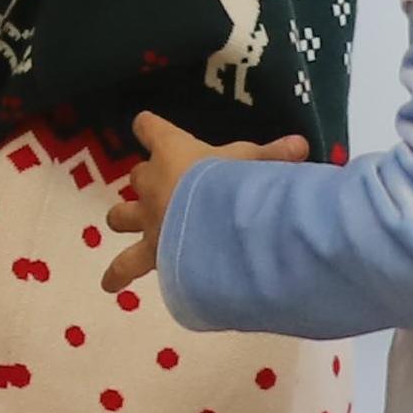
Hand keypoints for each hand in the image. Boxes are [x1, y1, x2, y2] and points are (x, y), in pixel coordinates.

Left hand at [95, 108, 305, 291]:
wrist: (215, 226)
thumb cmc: (233, 185)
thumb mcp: (257, 165)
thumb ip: (274, 156)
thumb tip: (301, 144)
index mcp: (173, 152)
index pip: (150, 128)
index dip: (149, 128)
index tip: (146, 126)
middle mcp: (152, 184)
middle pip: (138, 177)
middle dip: (146, 183)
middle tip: (159, 190)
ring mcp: (147, 219)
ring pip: (120, 216)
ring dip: (122, 220)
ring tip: (120, 226)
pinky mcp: (149, 252)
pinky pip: (124, 266)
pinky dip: (118, 275)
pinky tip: (110, 286)